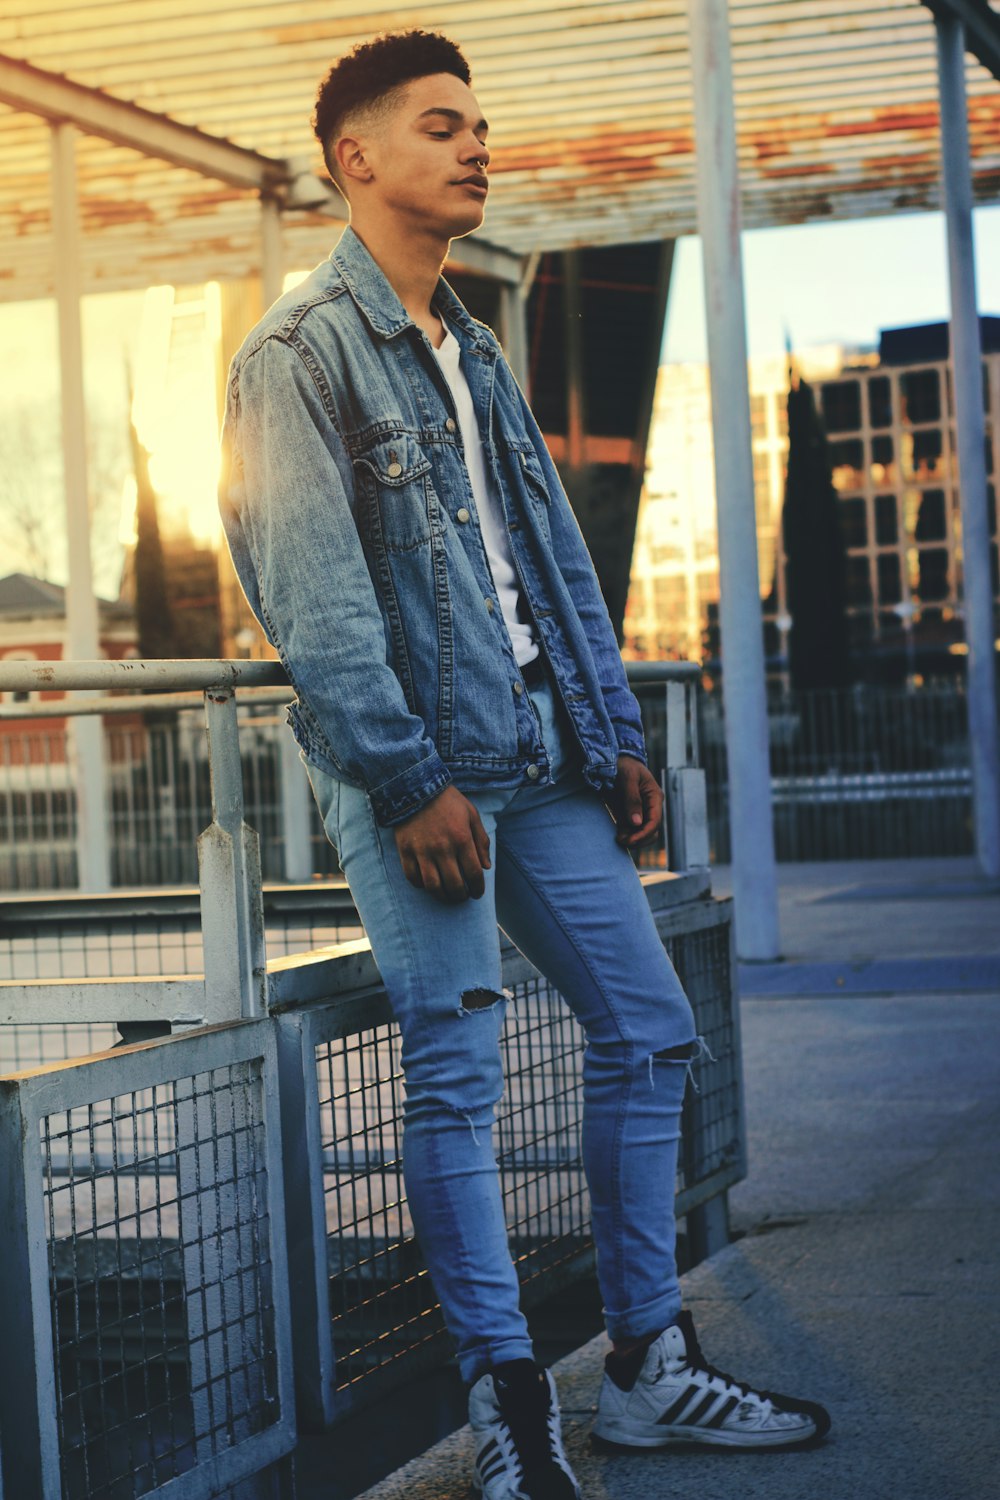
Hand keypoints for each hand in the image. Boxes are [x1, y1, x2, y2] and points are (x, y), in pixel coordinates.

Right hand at [393, 785, 491, 902]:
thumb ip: (481, 841)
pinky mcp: (406, 851)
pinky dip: (421, 885)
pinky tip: (428, 884)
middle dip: (461, 896)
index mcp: (462, 839)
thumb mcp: (472, 815)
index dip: (478, 888)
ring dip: (442, 896)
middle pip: (454, 884)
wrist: (416, 786)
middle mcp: (442, 848)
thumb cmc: (448, 801)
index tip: (477, 893)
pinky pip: (412, 877)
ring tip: (447, 896)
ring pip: (433, 886)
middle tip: (462, 897)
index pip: (474, 874)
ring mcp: (422, 851)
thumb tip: (486, 866)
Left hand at [606, 755, 662, 849]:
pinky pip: (632, 830)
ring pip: (643, 833)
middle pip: (652, 831)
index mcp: (655, 797)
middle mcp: (650, 807)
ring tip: (619, 839)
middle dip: (639, 839)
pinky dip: (626, 835)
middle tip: (623, 841)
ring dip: (633, 840)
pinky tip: (618, 836)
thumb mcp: (628, 779)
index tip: (631, 840)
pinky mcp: (629, 814)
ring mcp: (640, 812)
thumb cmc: (624, 766)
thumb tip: (637, 823)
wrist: (614, 761)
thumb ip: (632, 800)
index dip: (644, 833)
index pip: (655, 821)